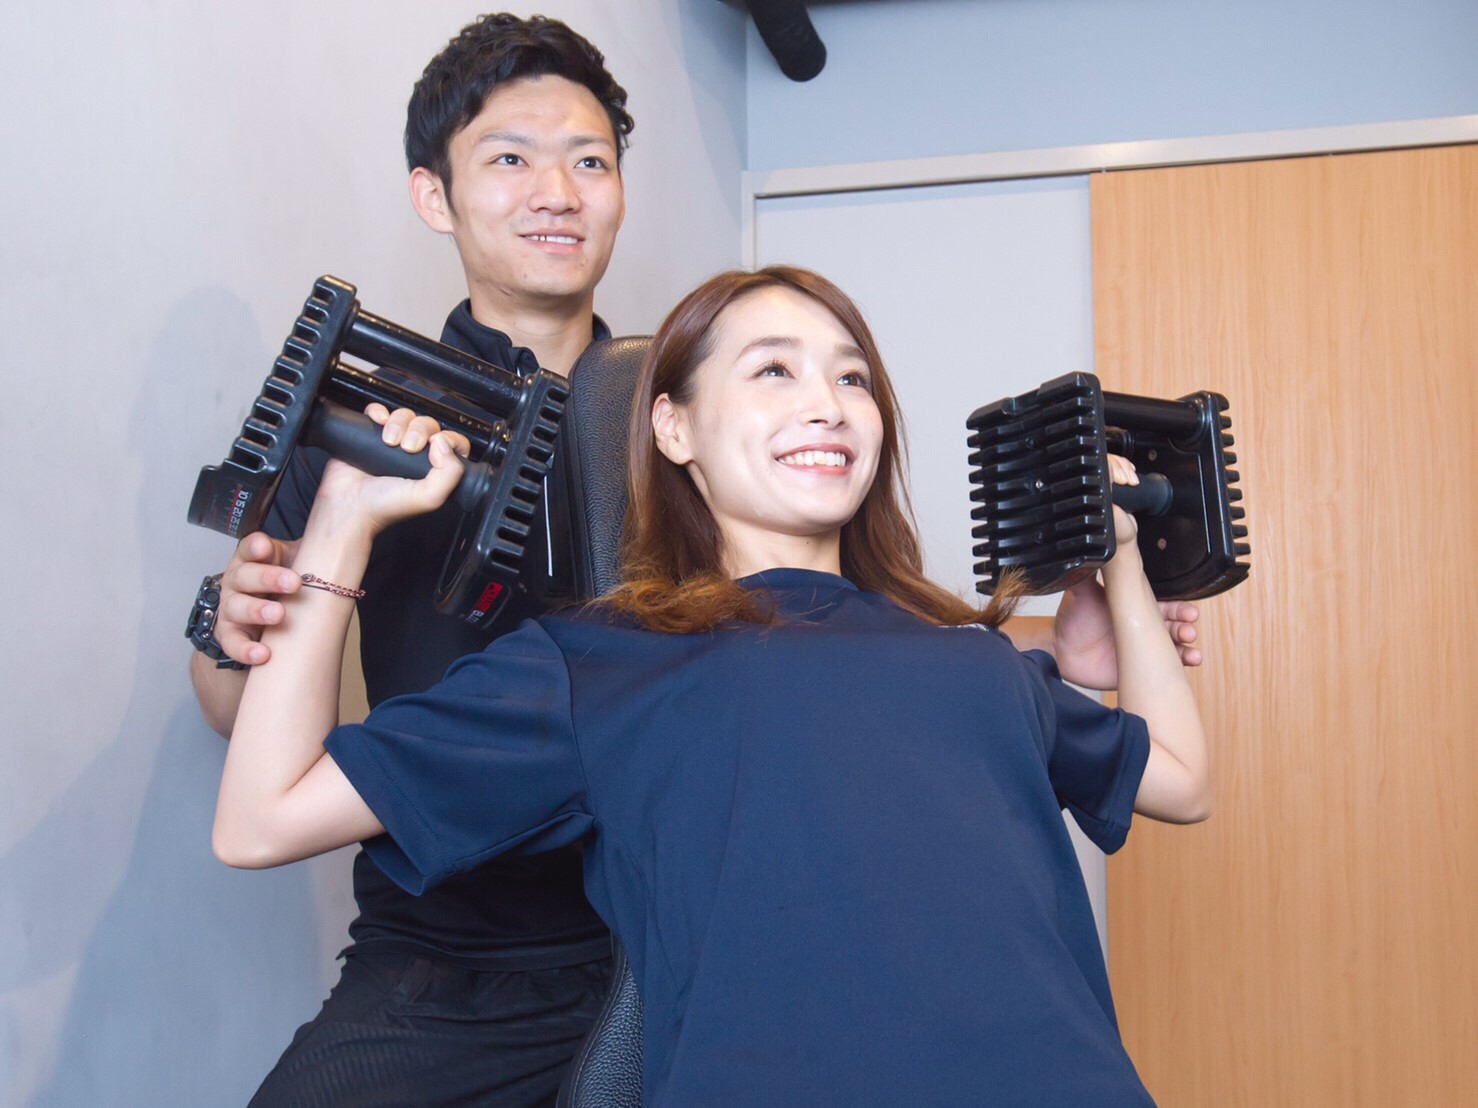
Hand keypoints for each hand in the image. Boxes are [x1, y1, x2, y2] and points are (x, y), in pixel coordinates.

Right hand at [214, 532, 302, 665]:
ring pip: (237, 607)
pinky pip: (232, 642)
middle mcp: (238, 580)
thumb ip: (313, 552)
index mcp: (253, 559)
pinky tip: (263, 653)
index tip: (267, 547)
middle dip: (268, 578)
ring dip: (257, 610)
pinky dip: (246, 649)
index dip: (256, 546)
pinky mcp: (230, 633)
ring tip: (280, 615)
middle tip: (294, 583)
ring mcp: (231, 607)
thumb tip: (344, 540)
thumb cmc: (286, 584)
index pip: (250, 547)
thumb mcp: (298, 563)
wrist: (272, 616)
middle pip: (244, 575)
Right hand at [309, 406, 470, 538]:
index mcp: (433, 470)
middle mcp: (415, 456)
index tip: (434, 446)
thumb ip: (449, 474)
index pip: (453, 443)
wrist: (347, 505)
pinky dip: (379, 412)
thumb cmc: (384, 507)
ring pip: (406, 416)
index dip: (447, 438)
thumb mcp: (428, 498)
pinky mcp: (370, 435)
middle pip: (428, 424)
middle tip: (407, 447)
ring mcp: (393, 444)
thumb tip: (444, 443)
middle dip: (419, 429)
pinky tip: (377, 424)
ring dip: (399, 422)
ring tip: (388, 441)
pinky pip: (379, 411)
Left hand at [1054, 579, 1200, 689]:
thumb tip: (1093, 545)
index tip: (1189, 610)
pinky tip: (1187, 660)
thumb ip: (1089, 570)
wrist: (1059, 650)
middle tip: (1188, 625)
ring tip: (1187, 642)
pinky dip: (1180, 662)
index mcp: (1134, 605)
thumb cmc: (1072, 617)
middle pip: (1175, 623)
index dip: (1179, 606)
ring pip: (1174, 643)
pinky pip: (1163, 665)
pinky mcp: (1138, 666)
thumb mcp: (1082, 592)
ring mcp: (1141, 646)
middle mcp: (1142, 625)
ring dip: (1186, 642)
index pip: (1164, 602)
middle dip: (1186, 623)